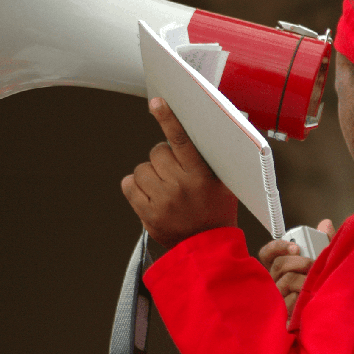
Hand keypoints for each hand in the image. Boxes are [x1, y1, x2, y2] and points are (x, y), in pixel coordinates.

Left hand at [121, 97, 238, 248]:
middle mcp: (180, 187)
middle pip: (157, 152)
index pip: (182, 141)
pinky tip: (150, 193)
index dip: (169, 119)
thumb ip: (214, 157)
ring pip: (141, 168)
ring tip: (164, 186)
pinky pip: (129, 185)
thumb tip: (217, 125)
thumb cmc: (217, 211)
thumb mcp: (224, 182)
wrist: (207, 250)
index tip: (158, 103)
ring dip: (150, 173)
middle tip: (174, 170)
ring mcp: (161, 202)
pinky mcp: (146, 214)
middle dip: (163, 157)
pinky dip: (136, 185)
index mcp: (201, 176)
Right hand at [258, 219, 336, 318]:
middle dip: (297, 262)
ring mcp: (277, 299)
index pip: (267, 253)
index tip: (296, 247)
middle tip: (312, 264)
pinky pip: (289, 302)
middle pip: (278, 265)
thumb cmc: (324, 284)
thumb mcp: (326, 261)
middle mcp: (274, 282)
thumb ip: (325, 242)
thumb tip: (325, 224)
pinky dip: (302, 299)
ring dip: (303, 281)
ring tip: (315, 284)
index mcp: (280, 268)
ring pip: (285, 282)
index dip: (278, 247)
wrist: (333, 316)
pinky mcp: (282, 315)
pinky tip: (309, 300)